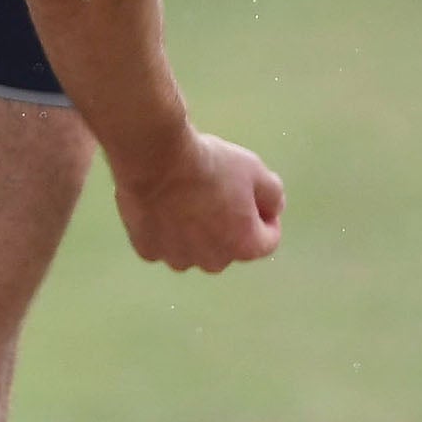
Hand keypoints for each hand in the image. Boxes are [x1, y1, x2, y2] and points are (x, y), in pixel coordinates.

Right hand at [113, 130, 284, 272]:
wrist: (156, 158)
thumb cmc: (209, 164)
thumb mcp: (254, 169)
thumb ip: (273, 194)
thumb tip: (273, 208)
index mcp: (244, 246)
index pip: (268, 240)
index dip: (266, 216)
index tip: (252, 197)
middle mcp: (213, 262)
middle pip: (228, 245)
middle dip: (227, 225)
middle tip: (215, 192)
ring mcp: (178, 258)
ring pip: (193, 247)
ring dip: (194, 230)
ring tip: (185, 197)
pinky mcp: (148, 250)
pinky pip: (163, 242)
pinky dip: (165, 228)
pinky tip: (161, 203)